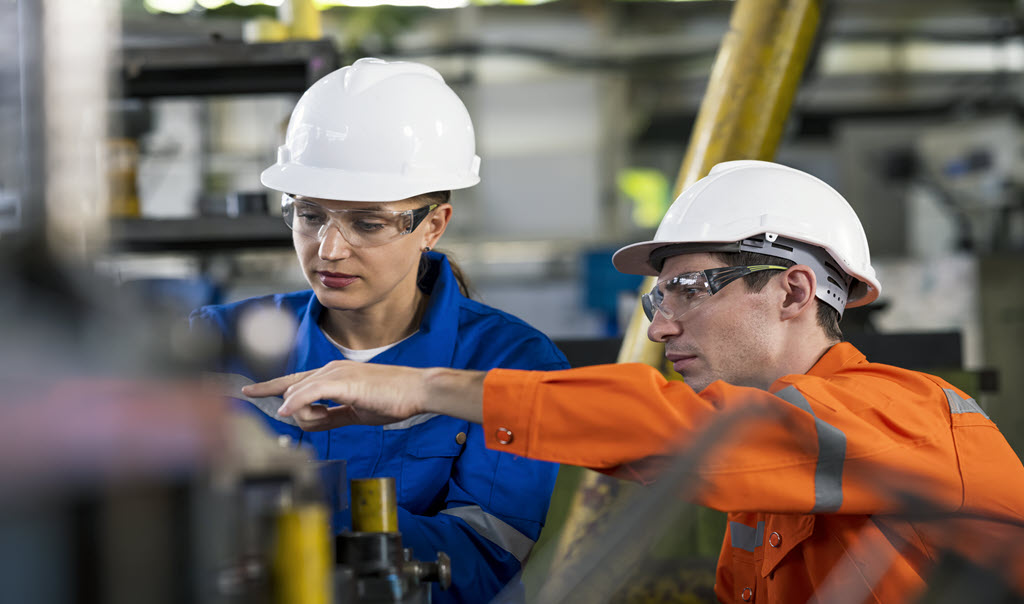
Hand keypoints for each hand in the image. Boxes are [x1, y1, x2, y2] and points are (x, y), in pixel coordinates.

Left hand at [241, 360, 428, 430]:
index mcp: (334, 375)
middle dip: (283, 402)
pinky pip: (309, 393)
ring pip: (298, 392)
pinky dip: (296, 403)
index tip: (250, 391)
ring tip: (331, 419)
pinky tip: (288, 412)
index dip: (271, 386)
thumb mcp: (355, 412)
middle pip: (291, 387)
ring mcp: (336, 373)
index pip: (295, 380)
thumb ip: (331, 416)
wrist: (417, 391)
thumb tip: (310, 423)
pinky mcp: (343, 382)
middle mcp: (331, 369)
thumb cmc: (393, 400)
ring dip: (302, 413)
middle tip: (282, 406)